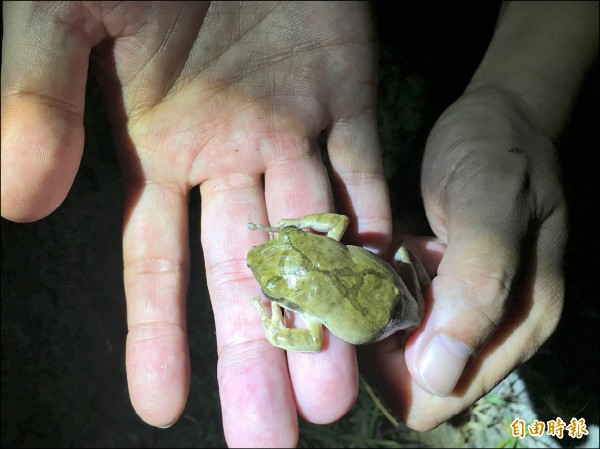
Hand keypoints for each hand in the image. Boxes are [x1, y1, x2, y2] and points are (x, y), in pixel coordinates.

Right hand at [1, 2, 389, 445]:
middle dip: (256, 357)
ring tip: (330, 401)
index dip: (157, 335)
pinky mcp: (348, 95)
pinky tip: (380, 302)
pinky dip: (375, 235)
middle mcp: (231, 157)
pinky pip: (367, 176)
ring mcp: (294, 131)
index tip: (163, 410)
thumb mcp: (62, 15)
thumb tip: (15, 201)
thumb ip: (38, 99)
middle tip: (270, 440)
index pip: (158, 264)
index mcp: (162, 150)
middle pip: (246, 276)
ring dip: (323, 318)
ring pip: (313, 242)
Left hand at [361, 87, 566, 429]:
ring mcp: (466, 307)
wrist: (499, 118)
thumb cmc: (499, 154)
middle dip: (377, 346)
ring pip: (402, 346)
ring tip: (358, 272)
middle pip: (416, 378)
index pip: (443, 393)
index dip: (393, 374)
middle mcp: (493, 328)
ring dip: (372, 318)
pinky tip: (370, 261)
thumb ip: (477, 288)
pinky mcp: (445, 286)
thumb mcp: (490, 209)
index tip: (359, 320)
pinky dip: (378, 295)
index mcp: (518, 323)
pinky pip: (400, 311)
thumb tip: (440, 376)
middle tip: (349, 291)